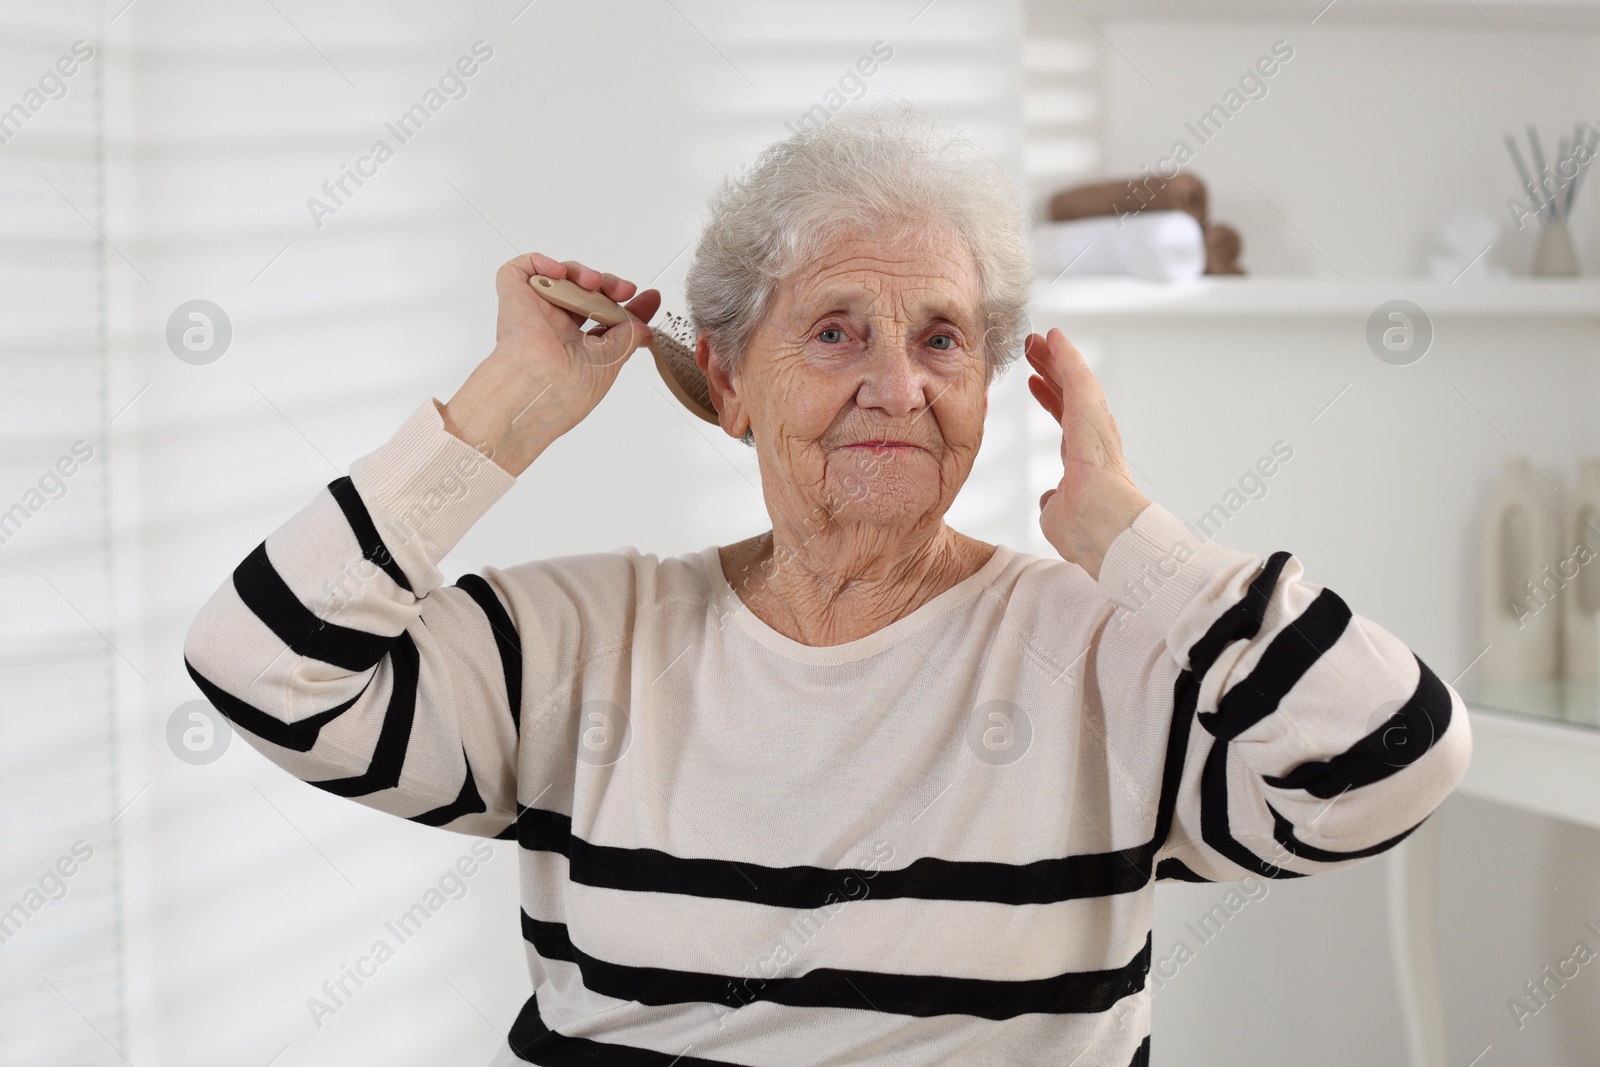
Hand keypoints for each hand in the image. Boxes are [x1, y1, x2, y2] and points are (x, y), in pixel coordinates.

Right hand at [442, 253, 660, 475]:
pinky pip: (521, 269)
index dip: (622, 304)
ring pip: (559, 278)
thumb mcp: (612, 360)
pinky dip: (542, 262)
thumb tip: (644, 327)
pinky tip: (559, 273)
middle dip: (609, 285)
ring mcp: (533, 312)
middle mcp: (553, 328)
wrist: (538, 385)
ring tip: (593, 283)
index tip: (646, 297)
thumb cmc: (566, 387)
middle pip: (582, 293)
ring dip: (583, 273)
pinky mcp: (513, 297)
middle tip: (624, 290)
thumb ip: (630, 338)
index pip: (600, 316)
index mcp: (573, 346)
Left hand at [1024, 329, 1150, 579]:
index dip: (1049, 401)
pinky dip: (1066, 357)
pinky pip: (1078, 379)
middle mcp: (1094, 441)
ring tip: (1037, 338)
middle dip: (1051, 371)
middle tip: (1032, 348)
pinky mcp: (1093, 416)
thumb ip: (1054, 503)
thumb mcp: (1058, 518)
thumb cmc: (1089, 536)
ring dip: (1057, 359)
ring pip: (1074, 383)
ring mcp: (1096, 427)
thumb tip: (1051, 499)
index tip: (1034, 384)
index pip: (1065, 423)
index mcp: (1085, 463)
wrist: (1107, 534)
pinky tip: (1054, 337)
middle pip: (1069, 396)